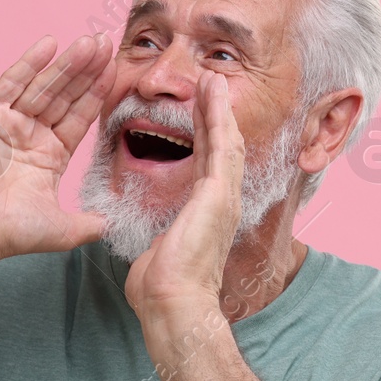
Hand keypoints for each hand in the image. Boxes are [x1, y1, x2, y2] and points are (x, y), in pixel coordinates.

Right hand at [0, 33, 116, 263]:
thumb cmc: (11, 231)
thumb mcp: (63, 230)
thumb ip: (90, 223)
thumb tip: (113, 224)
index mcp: (49, 156)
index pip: (79, 116)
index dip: (97, 93)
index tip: (116, 68)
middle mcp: (30, 135)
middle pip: (64, 95)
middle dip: (86, 70)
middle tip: (107, 42)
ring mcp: (8, 122)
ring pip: (43, 86)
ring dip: (66, 63)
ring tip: (89, 42)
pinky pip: (11, 83)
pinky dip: (28, 63)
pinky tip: (49, 44)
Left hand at [124, 70, 244, 325]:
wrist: (172, 303)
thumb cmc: (161, 288)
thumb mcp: (160, 251)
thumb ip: (163, 239)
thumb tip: (156, 244)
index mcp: (205, 212)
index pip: (205, 163)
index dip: (204, 134)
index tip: (198, 110)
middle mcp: (220, 201)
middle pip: (219, 146)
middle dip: (214, 114)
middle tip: (210, 83)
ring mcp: (223, 196)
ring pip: (224, 139)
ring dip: (218, 107)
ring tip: (212, 78)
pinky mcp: (219, 193)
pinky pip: (221, 145)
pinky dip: (218, 115)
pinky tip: (213, 90)